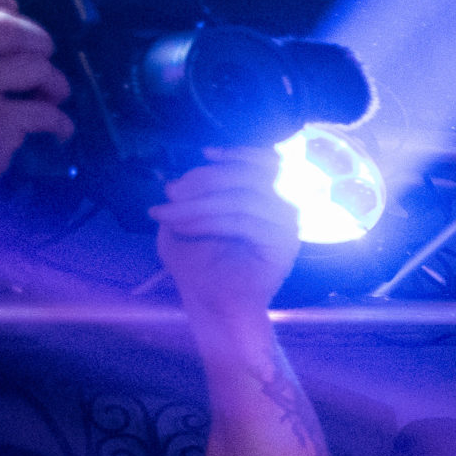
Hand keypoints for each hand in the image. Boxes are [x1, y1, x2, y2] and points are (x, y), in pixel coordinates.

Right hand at [0, 0, 72, 205]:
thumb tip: (3, 15)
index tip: (9, 7)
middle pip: (11, 29)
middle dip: (36, 40)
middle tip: (43, 53)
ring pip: (35, 68)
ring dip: (53, 82)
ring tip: (54, 94)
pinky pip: (41, 115)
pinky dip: (57, 122)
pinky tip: (59, 130)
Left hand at [149, 147, 299, 318]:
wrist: (209, 302)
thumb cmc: (198, 262)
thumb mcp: (186, 217)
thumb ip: (193, 191)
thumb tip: (186, 172)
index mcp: (267, 199)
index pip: (267, 164)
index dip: (240, 154)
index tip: (207, 153)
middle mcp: (283, 210)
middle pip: (250, 176)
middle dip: (205, 179)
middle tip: (171, 192)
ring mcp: (287, 227)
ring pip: (242, 199)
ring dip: (199, 204)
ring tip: (168, 216)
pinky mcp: (284, 245)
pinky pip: (245, 221)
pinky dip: (208, 221)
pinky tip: (183, 227)